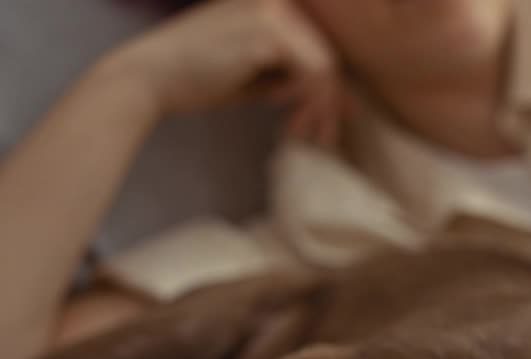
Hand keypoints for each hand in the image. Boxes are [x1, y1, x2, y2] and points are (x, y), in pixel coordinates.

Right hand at [105, 0, 342, 145]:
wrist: (150, 77)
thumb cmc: (197, 78)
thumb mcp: (257, 74)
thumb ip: (295, 78)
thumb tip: (344, 100)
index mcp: (270, 3)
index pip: (318, 43)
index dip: (332, 85)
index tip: (334, 119)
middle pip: (326, 53)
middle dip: (328, 101)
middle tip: (322, 137)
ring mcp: (272, 11)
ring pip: (325, 65)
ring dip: (320, 107)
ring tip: (302, 134)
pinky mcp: (267, 33)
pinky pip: (311, 72)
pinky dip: (308, 102)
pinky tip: (284, 118)